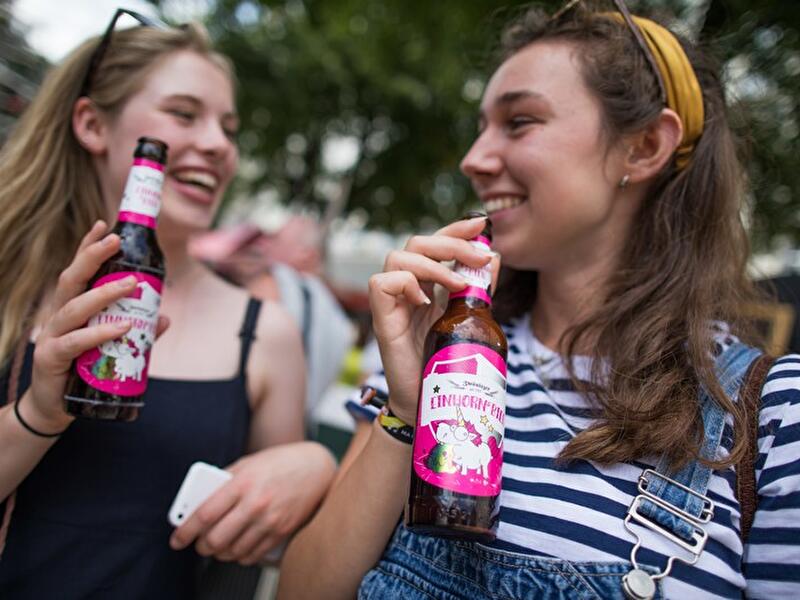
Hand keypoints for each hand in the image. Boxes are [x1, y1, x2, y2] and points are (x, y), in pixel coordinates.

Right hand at [28, 221, 168, 431]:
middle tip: (115, 241)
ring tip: (130, 284)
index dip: (87, 246)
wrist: (54, 406)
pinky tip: (120, 327)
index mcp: (70, 307)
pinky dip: (99, 333)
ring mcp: (52, 335)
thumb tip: (164, 318)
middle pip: (72, 278)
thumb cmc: (82, 369)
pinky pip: (76, 342)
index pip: (78, 270)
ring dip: (104, 293)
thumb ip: (137, 331)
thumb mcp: (110, 345)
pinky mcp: (52, 358)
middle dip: (92, 256)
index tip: (103, 224)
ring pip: (75, 306)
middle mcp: (58, 315)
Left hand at [169, 442, 335, 565]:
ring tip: (219, 545)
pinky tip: (238, 546)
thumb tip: (199, 502)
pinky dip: (240, 556)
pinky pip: (252, 555)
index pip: (204, 515)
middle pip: (215, 539)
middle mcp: (256, 503)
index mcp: (242, 483)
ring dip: (220, 553)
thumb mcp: (247, 463)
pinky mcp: (282, 532)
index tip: (177, 539)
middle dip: (201, 546)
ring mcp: (270, 520)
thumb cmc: (280, 463)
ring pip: (233, 552)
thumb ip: (224, 482)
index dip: (184, 531)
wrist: (316, 467)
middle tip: (199, 543)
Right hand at [367, 216, 497, 423]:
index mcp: (427, 282)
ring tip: (457, 285)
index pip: (436, 242)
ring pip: (398, 257)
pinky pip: (381, 283)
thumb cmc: (444, 359)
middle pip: (417, 243)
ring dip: (432, 265)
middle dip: (450, 243)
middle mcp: (407, 286)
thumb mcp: (468, 318)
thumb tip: (494, 256)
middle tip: (478, 257)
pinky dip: (405, 284)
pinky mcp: (382, 319)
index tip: (483, 224)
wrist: (428, 398)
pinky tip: (426, 301)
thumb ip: (479, 289)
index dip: (456, 228)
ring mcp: (393, 302)